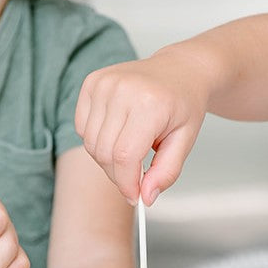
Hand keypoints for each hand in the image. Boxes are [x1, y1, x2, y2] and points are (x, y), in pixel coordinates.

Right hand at [75, 55, 207, 204]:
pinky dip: (97, 138)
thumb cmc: (183, 104)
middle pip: (104, 153)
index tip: (135, 196)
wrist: (180, 70)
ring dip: (107, 157)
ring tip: (131, 149)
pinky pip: (82, 127)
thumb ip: (166, 172)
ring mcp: (104, 83)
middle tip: (136, 175)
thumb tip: (145, 197)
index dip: (127, 183)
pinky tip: (118, 130)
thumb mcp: (185, 141)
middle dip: (119, 174)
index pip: (124, 156)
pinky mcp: (92, 82)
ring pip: (91, 143)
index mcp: (149, 104)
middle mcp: (123, 89)